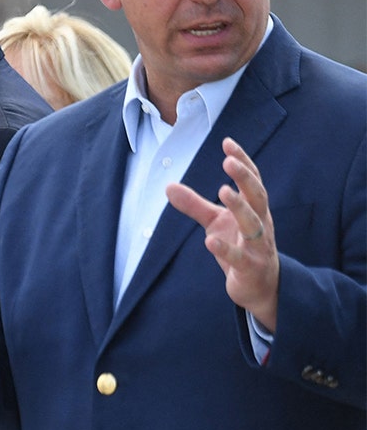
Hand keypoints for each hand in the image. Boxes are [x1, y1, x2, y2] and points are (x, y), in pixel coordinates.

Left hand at [165, 137, 279, 329]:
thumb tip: (168, 186)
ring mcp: (258, 247)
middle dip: (245, 178)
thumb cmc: (240, 246)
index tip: (228, 142)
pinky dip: (225, 250)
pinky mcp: (250, 269)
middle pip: (258, 197)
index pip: (253, 181)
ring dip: (239, 207)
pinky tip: (208, 241)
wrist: (260, 287)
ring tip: (223, 190)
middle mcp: (261, 224)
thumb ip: (194, 204)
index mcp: (255, 209)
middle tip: (228, 161)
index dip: (243, 162)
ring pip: (253, 224)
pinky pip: (239, 258)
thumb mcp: (215, 222)